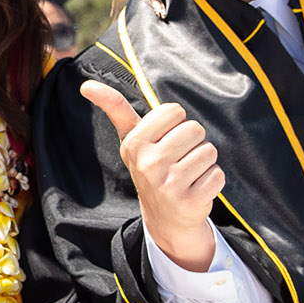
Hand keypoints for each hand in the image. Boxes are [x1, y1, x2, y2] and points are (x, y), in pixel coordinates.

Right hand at [81, 81, 223, 270]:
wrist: (164, 217)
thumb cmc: (150, 167)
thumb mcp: (131, 139)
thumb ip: (114, 108)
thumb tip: (86, 85)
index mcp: (134, 144)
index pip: (174, 111)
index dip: (175, 124)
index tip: (165, 139)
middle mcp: (148, 164)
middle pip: (195, 129)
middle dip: (192, 142)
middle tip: (178, 159)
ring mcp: (168, 185)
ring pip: (209, 151)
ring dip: (203, 162)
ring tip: (187, 174)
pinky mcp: (189, 201)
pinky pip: (217, 174)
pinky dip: (212, 180)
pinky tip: (196, 188)